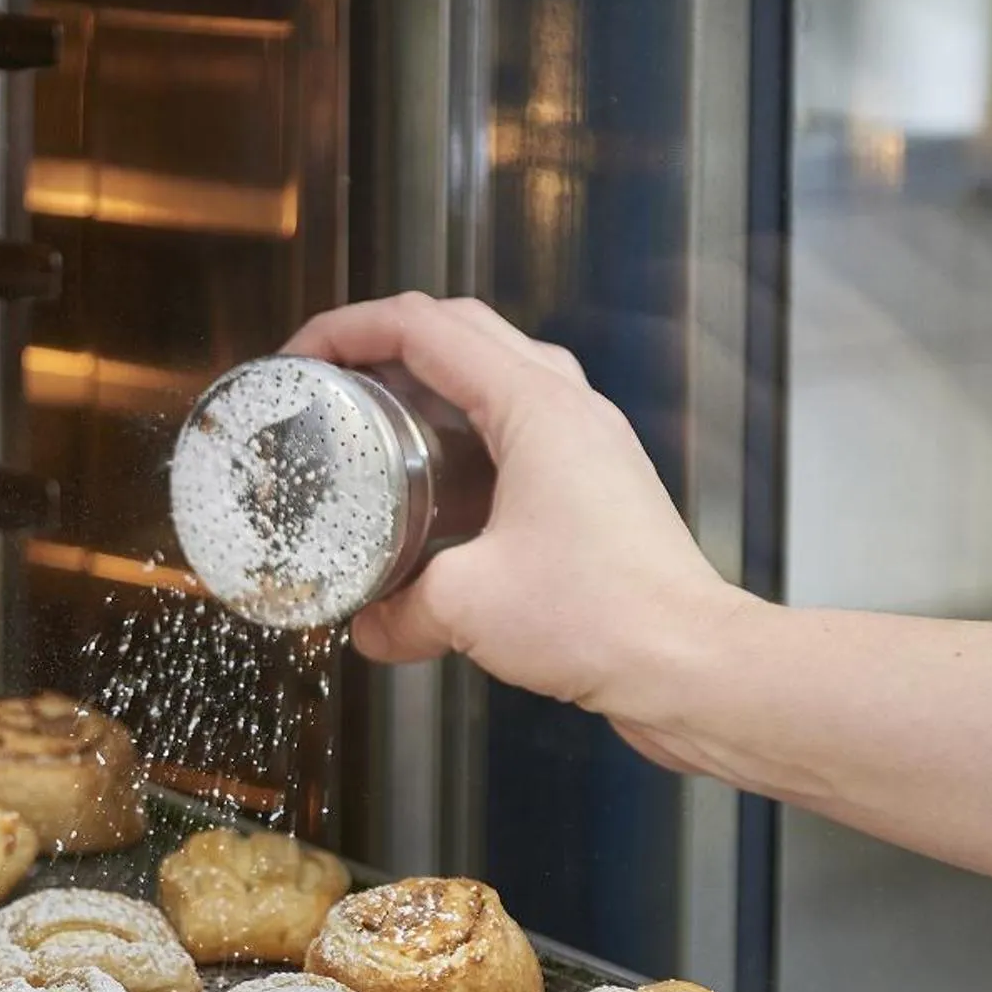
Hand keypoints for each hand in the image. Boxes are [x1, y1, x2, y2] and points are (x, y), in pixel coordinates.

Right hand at [282, 294, 755, 722]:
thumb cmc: (604, 618)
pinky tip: (432, 491)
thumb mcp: (467, 607)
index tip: (301, 357)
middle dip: (384, 342)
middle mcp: (568, 407)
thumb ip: (399, 610)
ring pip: (495, 375)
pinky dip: (465, 438)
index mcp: (534, 405)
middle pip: (461, 331)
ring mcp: (588, 442)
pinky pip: (518, 431)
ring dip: (430, 385)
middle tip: (331, 379)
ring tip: (375, 425)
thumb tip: (367, 626)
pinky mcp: (596, 483)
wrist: (689, 663)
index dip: (348, 329)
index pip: (423, 328)